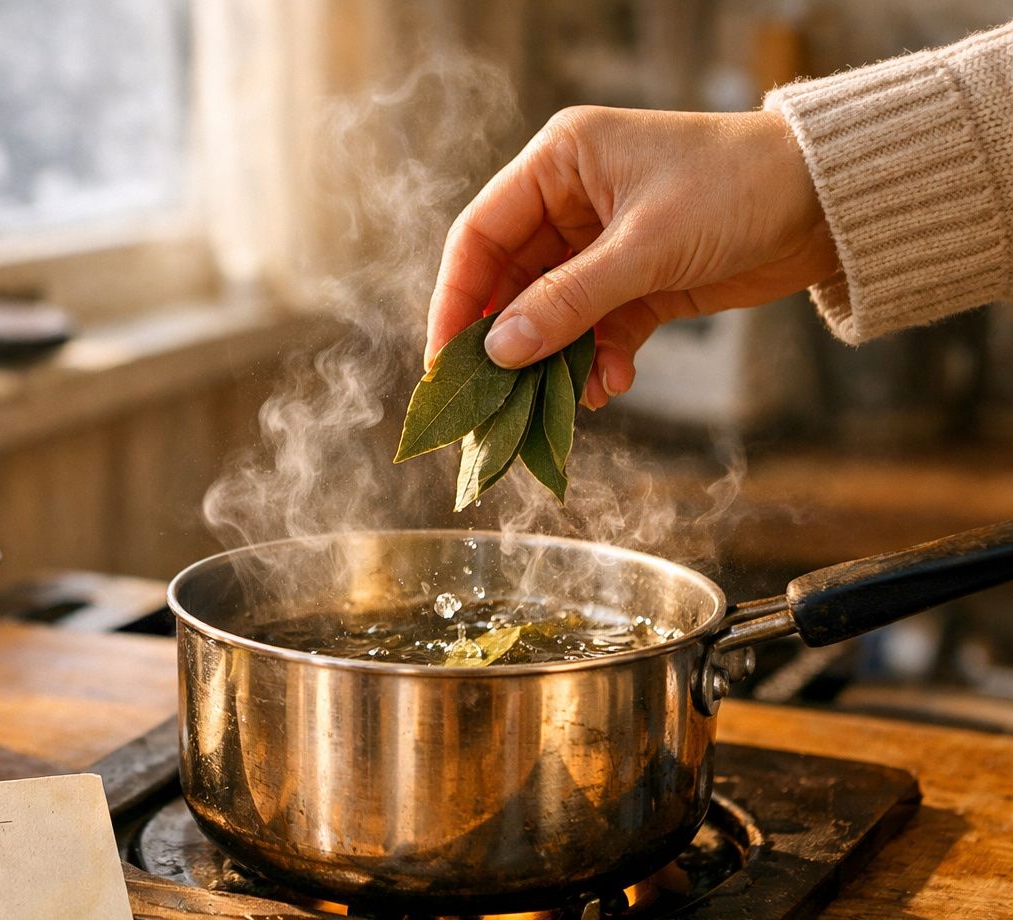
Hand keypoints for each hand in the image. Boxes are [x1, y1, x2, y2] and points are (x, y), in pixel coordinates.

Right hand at [426, 107, 837, 407]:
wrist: (833, 202)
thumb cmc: (739, 189)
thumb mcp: (645, 247)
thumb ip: (568, 301)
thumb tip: (499, 351)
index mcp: (559, 162)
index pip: (479, 234)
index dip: (455, 299)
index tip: (444, 360)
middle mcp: (571, 200)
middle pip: (509, 281)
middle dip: (507, 341)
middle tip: (492, 398)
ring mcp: (602, 244)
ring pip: (551, 313)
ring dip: (556, 359)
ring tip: (563, 398)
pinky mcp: (638, 281)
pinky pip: (595, 329)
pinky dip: (598, 360)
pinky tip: (610, 384)